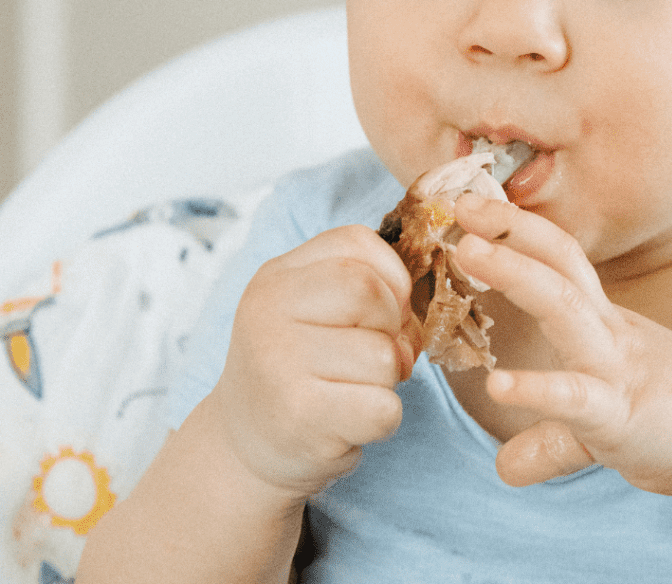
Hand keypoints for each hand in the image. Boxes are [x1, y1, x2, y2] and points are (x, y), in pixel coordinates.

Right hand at [209, 225, 418, 499]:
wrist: (244, 445)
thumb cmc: (297, 368)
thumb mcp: (313, 310)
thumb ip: (364, 289)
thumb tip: (411, 319)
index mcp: (277, 276)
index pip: (356, 243)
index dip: (390, 277)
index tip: (381, 311)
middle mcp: (268, 311)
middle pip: (372, 293)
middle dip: (392, 328)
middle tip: (372, 356)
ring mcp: (279, 363)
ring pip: (384, 356)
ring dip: (387, 380)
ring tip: (352, 391)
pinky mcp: (299, 416)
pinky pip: (383, 409)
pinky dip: (383, 421)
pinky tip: (349, 422)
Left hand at [453, 195, 671, 497]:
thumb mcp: (604, 414)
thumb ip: (551, 432)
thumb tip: (506, 465)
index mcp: (602, 321)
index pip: (558, 257)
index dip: (517, 228)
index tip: (473, 204)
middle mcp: (607, 331)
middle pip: (557, 261)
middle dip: (510, 227)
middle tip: (460, 203)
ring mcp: (615, 367)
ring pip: (562, 304)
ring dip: (513, 272)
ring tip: (467, 252)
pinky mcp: (622, 414)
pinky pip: (575, 397)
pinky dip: (536, 388)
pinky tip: (498, 385)